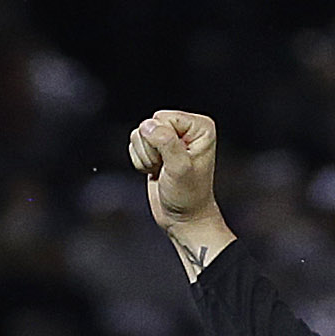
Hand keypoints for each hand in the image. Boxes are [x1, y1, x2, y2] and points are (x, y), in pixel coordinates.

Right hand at [127, 109, 236, 278]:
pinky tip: (156, 170)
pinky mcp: (156, 147)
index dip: (162, 140)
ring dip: (146, 156)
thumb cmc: (188, 197)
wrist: (183, 218)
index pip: (163, 117)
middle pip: (150, 123)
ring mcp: (170, 137)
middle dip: (152, 148)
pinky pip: (134, 143)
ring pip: (139, 133)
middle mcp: (186, 128)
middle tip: (167, 167)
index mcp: (200, 127)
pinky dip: (140, 160)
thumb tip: (149, 126)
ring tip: (163, 170)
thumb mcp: (180, 169)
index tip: (175, 161)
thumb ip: (166, 143)